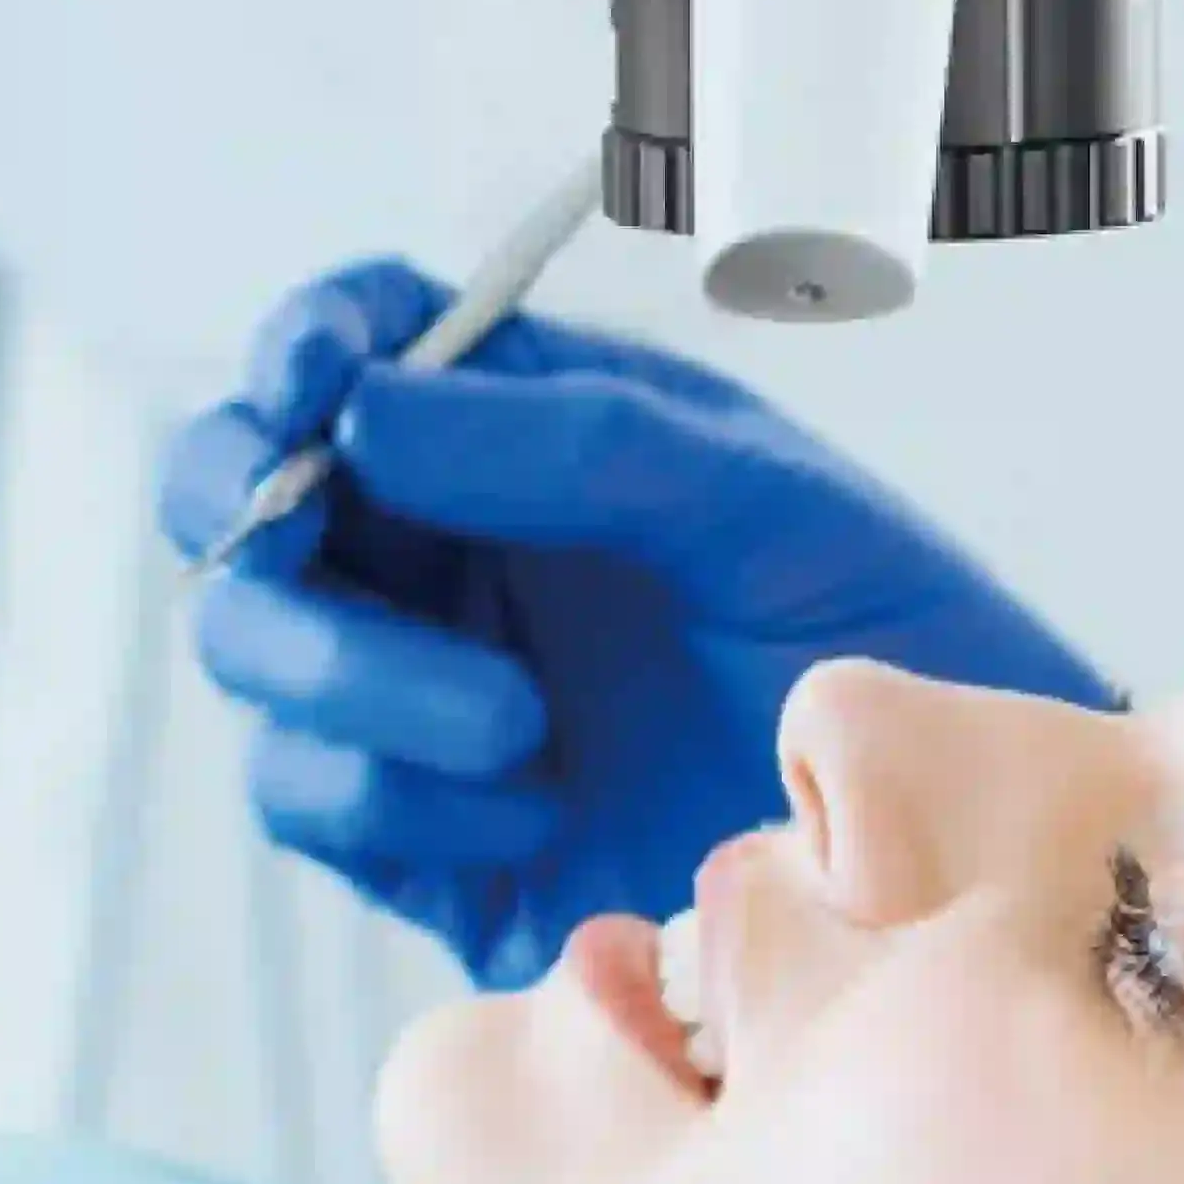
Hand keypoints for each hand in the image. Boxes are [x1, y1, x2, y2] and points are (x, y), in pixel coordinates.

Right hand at [160, 269, 1106, 982]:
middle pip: (248, 504)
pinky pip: (319, 800)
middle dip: (262, 530)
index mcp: (524, 427)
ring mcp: (424, 688)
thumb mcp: (755, 497)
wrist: (934, 840)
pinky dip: (397, 800)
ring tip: (521, 726)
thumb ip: (572, 440)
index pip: (360, 342)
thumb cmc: (878, 629)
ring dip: (354, 685)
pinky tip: (530, 806)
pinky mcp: (422, 833)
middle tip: (310, 548)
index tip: (312, 381)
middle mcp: (454, 546)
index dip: (308, 344)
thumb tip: (369, 405)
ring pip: (259, 657)